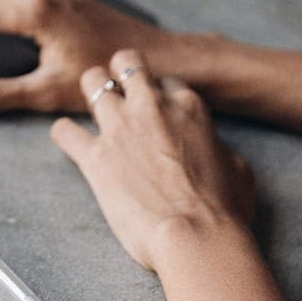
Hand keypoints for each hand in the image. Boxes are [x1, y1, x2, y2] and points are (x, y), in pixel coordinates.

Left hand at [50, 50, 254, 270]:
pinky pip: (64, 129)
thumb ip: (215, 145)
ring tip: (94, 111)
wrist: (197, 238)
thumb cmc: (224, 211)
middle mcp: (151, 108)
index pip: (166, 79)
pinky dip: (65, 134)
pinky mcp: (94, 155)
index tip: (155, 110)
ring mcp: (119, 128)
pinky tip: (72, 143)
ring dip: (90, 93)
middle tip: (117, 95)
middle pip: (126, 61)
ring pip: (91, 80)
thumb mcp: (238, 168)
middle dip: (118, 73)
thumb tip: (208, 145)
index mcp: (188, 107)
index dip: (159, 94)